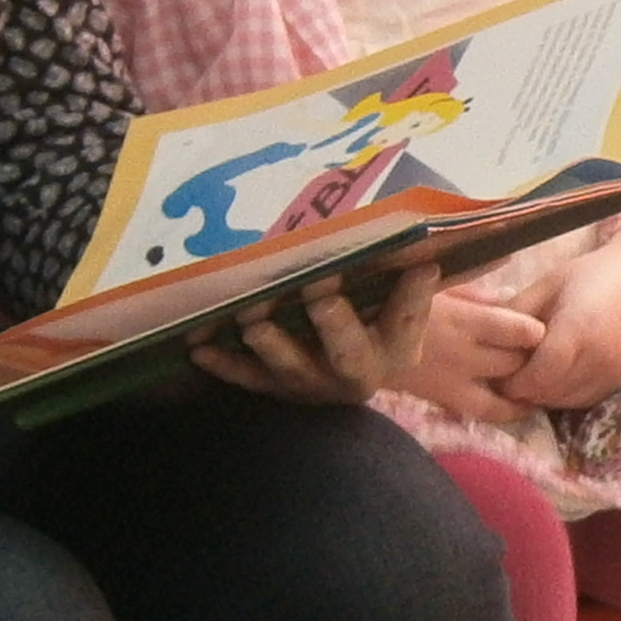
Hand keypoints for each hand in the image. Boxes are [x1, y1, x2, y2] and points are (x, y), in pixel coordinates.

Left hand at [191, 265, 440, 406]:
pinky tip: (198, 345)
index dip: (414, 297)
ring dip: (271, 344)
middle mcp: (358, 372)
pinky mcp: (273, 387)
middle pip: (350, 354)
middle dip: (335, 324)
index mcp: (396, 346)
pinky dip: (222, 363)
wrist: (341, 368)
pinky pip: (246, 376)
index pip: (410, 321)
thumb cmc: (370, 313)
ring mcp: (312, 384)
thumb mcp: (391, 295)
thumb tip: (411, 232)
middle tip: (320, 294)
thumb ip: (397, 270)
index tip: (422, 267)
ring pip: (292, 368)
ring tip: (252, 319)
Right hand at [390, 292, 548, 425]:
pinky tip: (524, 406)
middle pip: (514, 362)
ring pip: (504, 391)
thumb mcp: (429, 283)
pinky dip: (506, 409)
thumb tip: (508, 289)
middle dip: (532, 358)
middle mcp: (461, 354)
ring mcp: (451, 381)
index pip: (515, 330)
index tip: (541, 326)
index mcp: (460, 319)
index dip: (534, 331)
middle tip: (546, 352)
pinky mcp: (441, 398)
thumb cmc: (388, 298)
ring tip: (542, 382)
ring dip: (523, 386)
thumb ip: (469, 287)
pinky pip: (484, 410)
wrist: (348, 340)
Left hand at [504, 227, 620, 410]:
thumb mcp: (549, 283)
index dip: (512, 380)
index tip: (497, 369)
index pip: (536, 375)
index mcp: (577, 329)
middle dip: (522, 389)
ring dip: (541, 394)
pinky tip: (553, 375)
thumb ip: (516, 312)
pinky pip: (582, 400)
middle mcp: (598, 358)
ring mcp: (612, 373)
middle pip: (547, 393)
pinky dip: (562, 394)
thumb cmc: (592, 274)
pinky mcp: (620, 381)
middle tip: (506, 372)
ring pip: (563, 401)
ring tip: (529, 372)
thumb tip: (483, 338)